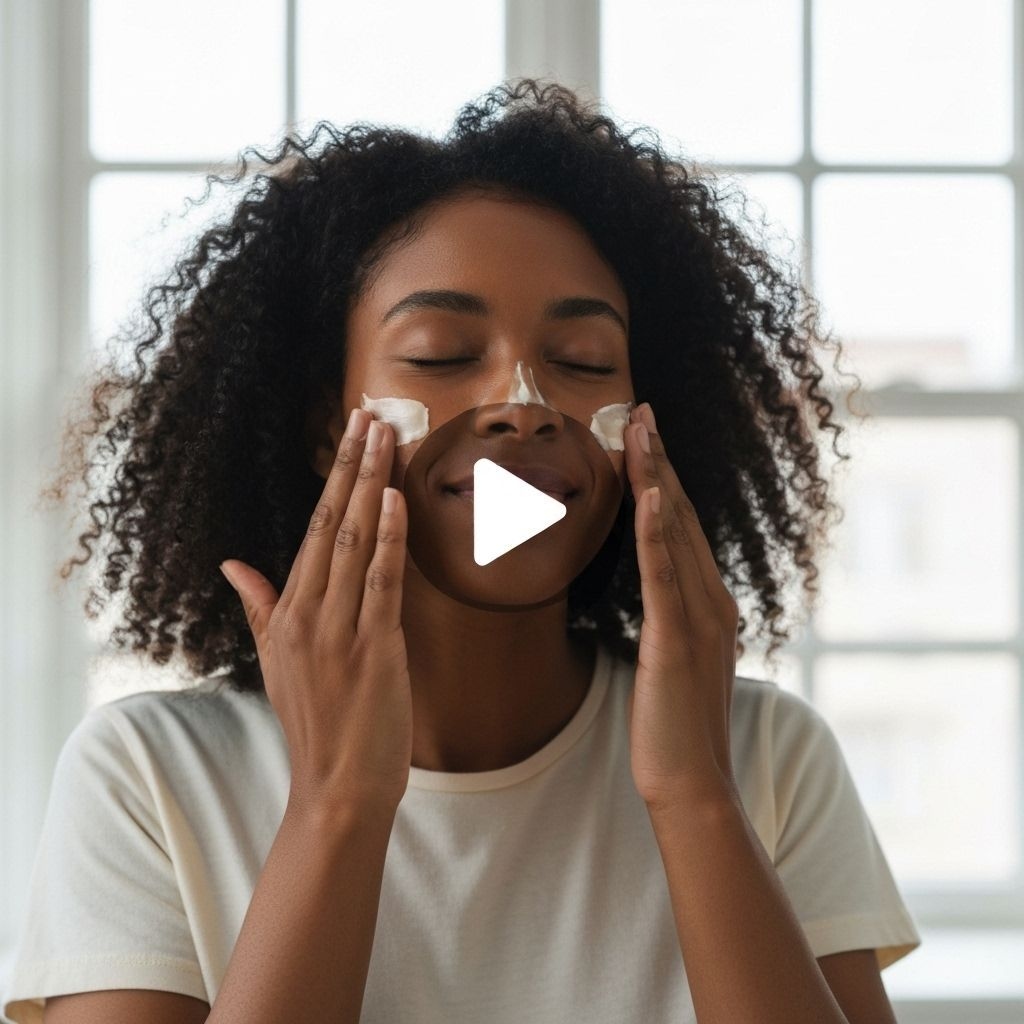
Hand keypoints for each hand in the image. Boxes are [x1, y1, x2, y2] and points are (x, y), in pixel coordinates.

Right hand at [219, 410, 411, 813]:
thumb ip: (260, 607)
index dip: (333, 479)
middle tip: (370, 415)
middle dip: (352, 464)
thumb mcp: (275, 661)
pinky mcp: (374, 647)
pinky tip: (395, 498)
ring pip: (355, 541)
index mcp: (288, 613)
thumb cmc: (315, 724)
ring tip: (386, 437)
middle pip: (332, 522)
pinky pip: (381, 582)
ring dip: (372, 485)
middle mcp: (308, 613)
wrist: (337, 788)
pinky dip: (388, 538)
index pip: (311, 529)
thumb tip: (232, 565)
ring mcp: (340, 629)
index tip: (349, 437)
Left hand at [623, 402, 740, 809]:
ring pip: (675, 532)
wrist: (693, 783)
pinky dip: (659, 530)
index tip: (646, 438)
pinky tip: (652, 493)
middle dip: (660, 460)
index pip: (682, 527)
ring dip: (657, 477)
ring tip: (640, 429)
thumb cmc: (676, 727)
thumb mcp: (672, 662)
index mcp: (709, 605)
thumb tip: (654, 601)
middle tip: (640, 411)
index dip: (665, 479)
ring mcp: (698, 618)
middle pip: (682, 515)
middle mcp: (712, 602)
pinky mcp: (675, 639)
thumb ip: (669, 623)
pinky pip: (665, 574)